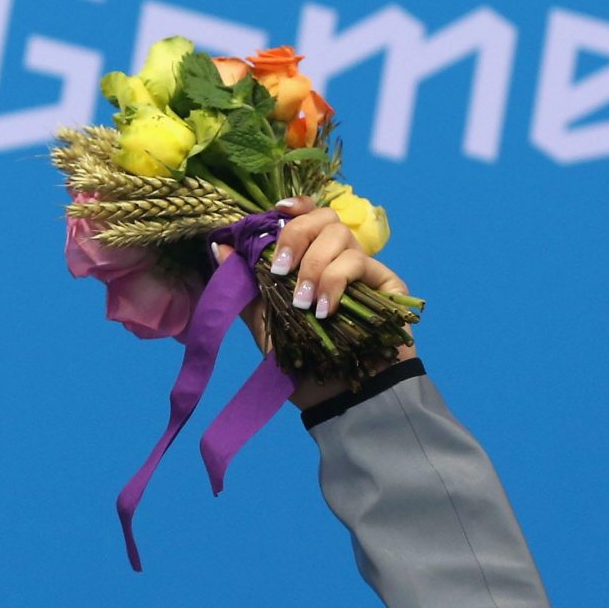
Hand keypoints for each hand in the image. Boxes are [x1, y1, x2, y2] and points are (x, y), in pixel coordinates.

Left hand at [213, 198, 412, 407]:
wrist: (340, 399)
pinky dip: (335, 282)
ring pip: (341, 236)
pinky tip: (324, 311)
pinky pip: (359, 263)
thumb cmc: (303, 365)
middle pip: (325, 218)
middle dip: (296, 236)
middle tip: (278, 270)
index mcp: (310, 262)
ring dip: (314, 266)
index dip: (295, 207)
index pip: (309, 217)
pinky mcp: (388, 284)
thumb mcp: (265, 324)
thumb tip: (219, 245)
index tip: (276, 212)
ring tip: (302, 304)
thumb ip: (246, 285)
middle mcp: (338, 260)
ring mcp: (365, 271)